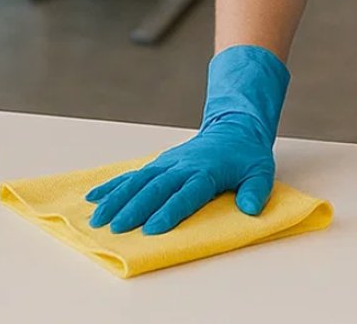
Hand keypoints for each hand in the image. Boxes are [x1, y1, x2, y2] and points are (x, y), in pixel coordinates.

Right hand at [87, 45, 288, 235]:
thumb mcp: (261, 171)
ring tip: (98, 218)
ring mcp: (167, 163)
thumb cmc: (247, 155)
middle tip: (117, 227)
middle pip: (155, 188)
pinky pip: (133, 174)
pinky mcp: (159, 163)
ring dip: (117, 199)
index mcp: (206, 171)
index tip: (152, 229)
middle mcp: (182, 166)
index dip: (169, 211)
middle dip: (134, 208)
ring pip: (138, 181)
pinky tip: (95, 197)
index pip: (186, 193)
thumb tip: (250, 209)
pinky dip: (113, 185)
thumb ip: (255, 190)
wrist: (233, 127)